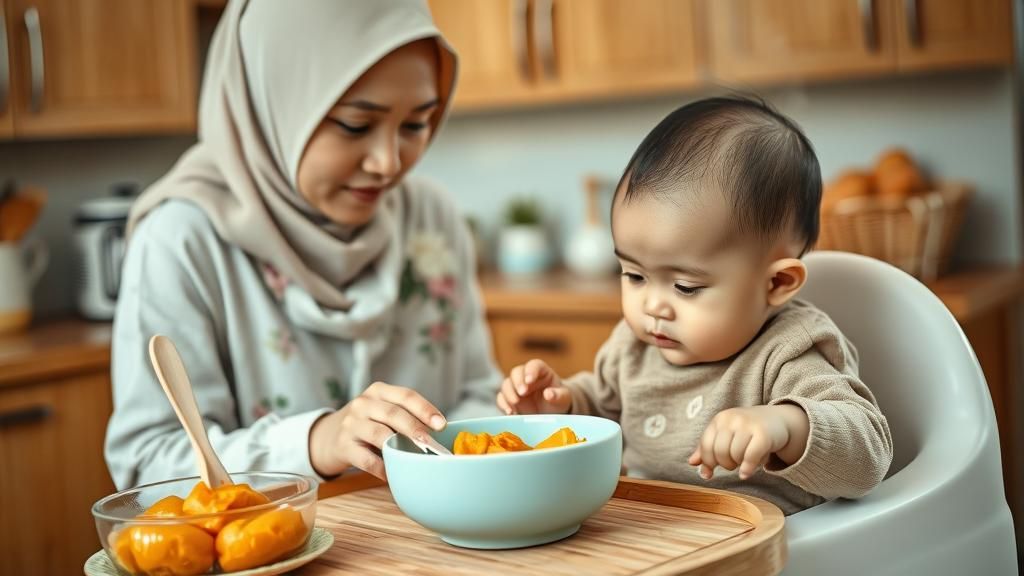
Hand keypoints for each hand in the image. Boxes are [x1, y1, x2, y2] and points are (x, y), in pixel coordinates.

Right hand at [308, 382, 445, 479]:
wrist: (329, 435)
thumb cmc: (368, 423)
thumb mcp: (382, 410)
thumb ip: (405, 416)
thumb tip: (438, 435)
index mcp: (379, 391)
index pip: (406, 396)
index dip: (425, 409)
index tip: (442, 424)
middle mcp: (363, 404)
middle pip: (393, 413)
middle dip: (414, 428)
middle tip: (431, 443)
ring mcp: (351, 424)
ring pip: (379, 434)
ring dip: (398, 447)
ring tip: (415, 459)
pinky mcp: (343, 446)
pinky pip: (366, 459)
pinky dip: (382, 468)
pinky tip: (392, 474)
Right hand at [496, 359, 570, 414]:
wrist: (552, 412)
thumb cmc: (558, 400)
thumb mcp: (564, 398)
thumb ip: (559, 395)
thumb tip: (549, 394)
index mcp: (541, 371)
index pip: (534, 365)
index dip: (530, 371)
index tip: (529, 381)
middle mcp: (526, 376)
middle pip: (516, 372)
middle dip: (517, 382)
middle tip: (522, 393)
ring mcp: (516, 387)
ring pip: (506, 384)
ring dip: (509, 393)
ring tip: (515, 403)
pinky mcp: (509, 399)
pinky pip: (501, 398)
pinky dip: (503, 404)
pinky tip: (510, 412)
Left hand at [687, 404, 808, 479]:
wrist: (779, 420)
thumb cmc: (748, 430)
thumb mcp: (726, 435)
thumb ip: (708, 448)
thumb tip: (692, 463)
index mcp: (720, 419)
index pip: (705, 445)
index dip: (707, 462)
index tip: (711, 471)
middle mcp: (732, 419)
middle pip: (719, 453)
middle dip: (725, 464)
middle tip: (734, 463)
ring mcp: (748, 425)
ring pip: (735, 456)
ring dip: (739, 464)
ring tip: (745, 459)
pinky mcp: (764, 434)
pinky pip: (750, 457)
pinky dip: (747, 469)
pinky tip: (746, 472)